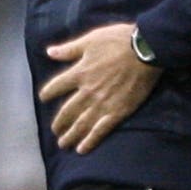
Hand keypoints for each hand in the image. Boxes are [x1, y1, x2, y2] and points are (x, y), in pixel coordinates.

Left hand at [39, 21, 162, 153]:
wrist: (146, 50)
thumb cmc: (119, 40)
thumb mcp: (90, 40)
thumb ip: (69, 49)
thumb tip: (49, 52)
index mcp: (79, 72)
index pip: (56, 86)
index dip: (48, 93)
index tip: (44, 98)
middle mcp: (87, 91)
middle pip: (67, 111)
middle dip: (59, 123)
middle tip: (55, 131)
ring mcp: (102, 103)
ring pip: (81, 124)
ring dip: (70, 136)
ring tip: (63, 144)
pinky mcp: (118, 111)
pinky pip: (100, 130)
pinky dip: (90, 141)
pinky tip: (82, 149)